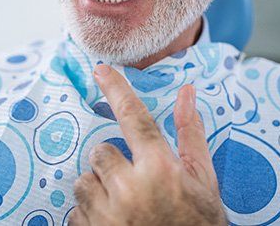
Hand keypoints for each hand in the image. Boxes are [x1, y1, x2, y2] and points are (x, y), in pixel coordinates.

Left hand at [70, 64, 225, 225]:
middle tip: (133, 184)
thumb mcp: (203, 182)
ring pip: (83, 181)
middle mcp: (131, 188)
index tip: (101, 70)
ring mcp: (107, 214)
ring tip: (124, 209)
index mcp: (160, 170)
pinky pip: (76, 211)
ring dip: (99, 190)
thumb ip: (190, 135)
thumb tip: (187, 92)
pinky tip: (114, 225)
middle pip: (100, 152)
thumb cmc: (198, 225)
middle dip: (112, 165)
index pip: (134, 117)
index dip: (117, 89)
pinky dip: (90, 216)